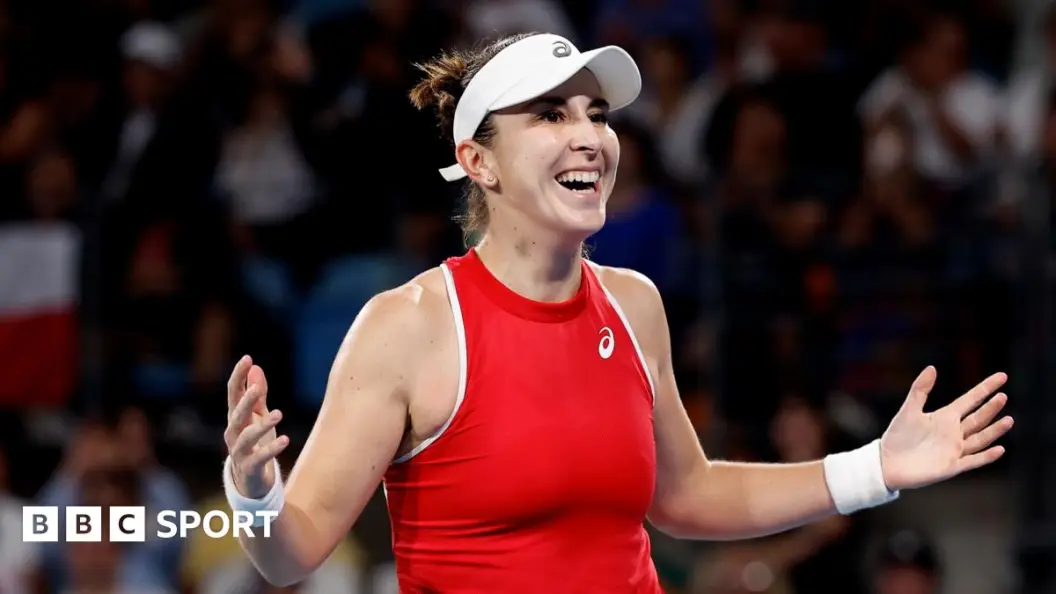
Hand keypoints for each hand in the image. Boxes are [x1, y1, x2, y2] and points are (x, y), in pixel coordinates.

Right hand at [224, 356, 289, 498]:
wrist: (250, 480)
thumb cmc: (255, 442)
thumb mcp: (257, 416)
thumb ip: (257, 394)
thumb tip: (255, 368)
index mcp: (236, 417)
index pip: (233, 393)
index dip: (238, 375)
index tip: (247, 358)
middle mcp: (233, 432)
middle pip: (237, 413)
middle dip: (246, 401)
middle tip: (257, 388)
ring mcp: (239, 451)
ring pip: (246, 437)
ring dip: (262, 425)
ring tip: (279, 414)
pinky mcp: (249, 467)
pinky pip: (259, 457)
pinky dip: (272, 449)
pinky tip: (285, 440)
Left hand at [880, 366, 1012, 491]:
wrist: (887, 464)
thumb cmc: (897, 437)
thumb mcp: (909, 410)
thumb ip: (920, 390)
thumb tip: (932, 367)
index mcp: (945, 417)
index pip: (971, 400)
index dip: (985, 388)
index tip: (1002, 376)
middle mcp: (953, 433)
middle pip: (978, 419)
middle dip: (991, 408)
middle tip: (1003, 396)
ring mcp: (954, 450)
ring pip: (980, 439)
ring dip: (994, 430)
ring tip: (1008, 419)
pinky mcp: (951, 466)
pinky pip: (973, 460)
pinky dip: (986, 456)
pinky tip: (1000, 449)